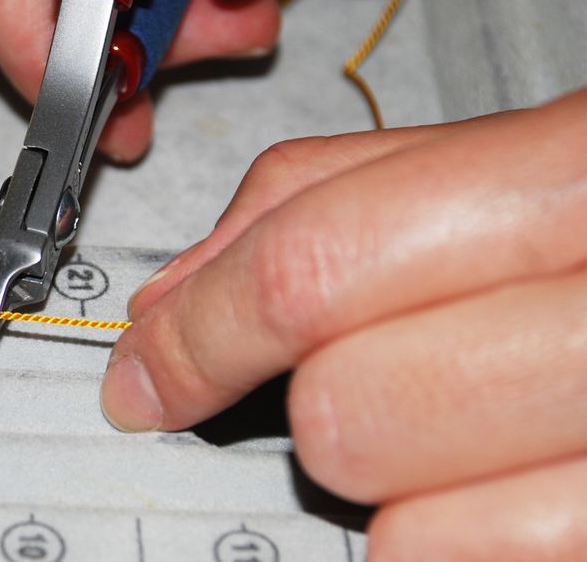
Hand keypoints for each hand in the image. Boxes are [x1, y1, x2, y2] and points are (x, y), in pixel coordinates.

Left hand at [101, 88, 586, 557]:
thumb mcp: (480, 165)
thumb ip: (312, 206)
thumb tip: (171, 299)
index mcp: (580, 180)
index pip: (314, 268)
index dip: (201, 331)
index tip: (147, 369)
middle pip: (345, 411)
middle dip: (314, 403)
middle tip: (363, 368)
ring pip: (401, 526)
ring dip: (390, 478)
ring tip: (457, 413)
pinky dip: (448, 538)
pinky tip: (496, 472)